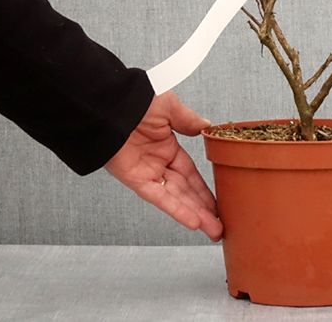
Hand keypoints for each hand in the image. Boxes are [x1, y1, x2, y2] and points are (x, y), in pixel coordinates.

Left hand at [104, 91, 221, 241]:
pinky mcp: (136, 179)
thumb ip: (188, 120)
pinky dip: (176, 209)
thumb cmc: (137, 100)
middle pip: (186, 191)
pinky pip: (159, 197)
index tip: (219, 202)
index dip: (205, 189)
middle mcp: (158, 163)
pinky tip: (193, 221)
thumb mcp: (169, 107)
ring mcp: (148, 172)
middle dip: (204, 209)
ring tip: (214, 231)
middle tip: (221, 226)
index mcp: (167, 146)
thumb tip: (207, 125)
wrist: (111, 105)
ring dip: (195, 215)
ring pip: (176, 198)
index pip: (191, 174)